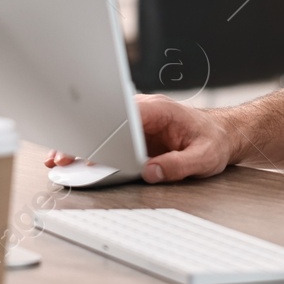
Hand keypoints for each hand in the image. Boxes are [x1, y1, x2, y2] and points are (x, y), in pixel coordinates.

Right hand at [43, 95, 237, 182]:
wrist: (224, 134)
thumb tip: (150, 172)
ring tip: (59, 160)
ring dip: (83, 143)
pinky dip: (93, 149)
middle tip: (60, 157)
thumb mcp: (204, 157)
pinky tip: (77, 161)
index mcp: (159, 110)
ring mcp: (138, 122)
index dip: (102, 131)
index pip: (123, 116)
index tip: (86, 149)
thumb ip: (177, 165)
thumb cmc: (215, 140)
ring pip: (104, 129)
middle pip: (106, 121)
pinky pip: (111, 138)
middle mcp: (145, 111)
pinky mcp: (136, 134)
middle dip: (82, 138)